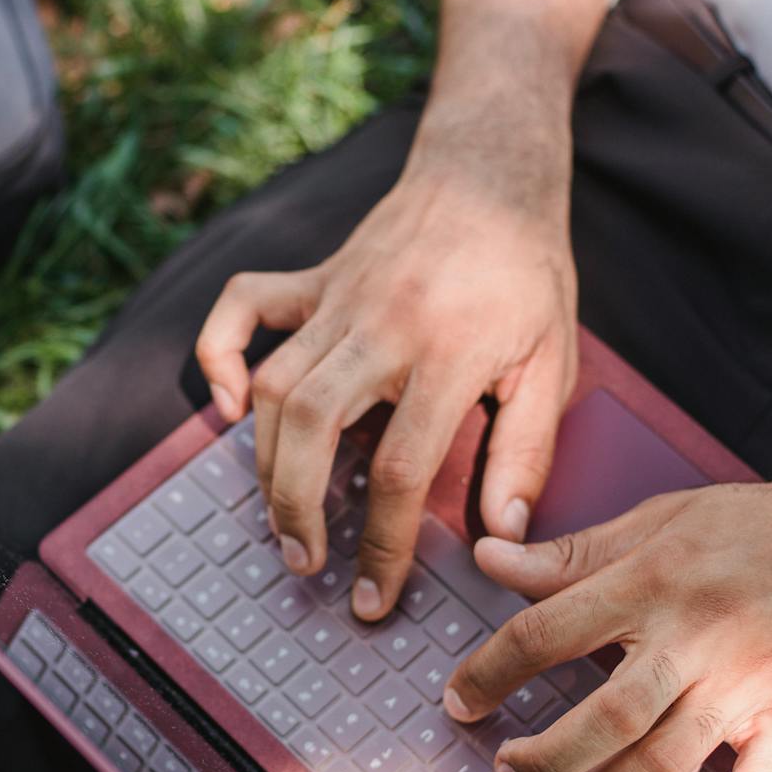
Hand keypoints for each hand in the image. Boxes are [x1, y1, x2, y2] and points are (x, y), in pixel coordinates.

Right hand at [194, 119, 578, 621]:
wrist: (490, 172)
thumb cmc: (526, 276)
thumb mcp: (553, 364)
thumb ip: (525, 453)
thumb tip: (502, 536)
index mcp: (447, 353)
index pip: (401, 469)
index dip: (384, 546)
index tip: (375, 599)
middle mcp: (380, 325)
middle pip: (312, 426)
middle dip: (297, 507)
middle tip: (306, 561)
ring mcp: (335, 297)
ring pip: (273, 385)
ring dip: (265, 460)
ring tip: (282, 516)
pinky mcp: (309, 278)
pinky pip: (240, 308)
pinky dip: (218, 355)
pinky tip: (232, 408)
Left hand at [442, 466, 771, 771]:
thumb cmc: (765, 527)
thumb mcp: (662, 518)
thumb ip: (572, 553)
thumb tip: (488, 558)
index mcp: (652, 581)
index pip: (544, 633)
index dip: (488, 673)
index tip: (458, 702)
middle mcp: (696, 640)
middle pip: (600, 719)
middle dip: (540, 759)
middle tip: (507, 771)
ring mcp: (748, 689)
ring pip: (659, 765)